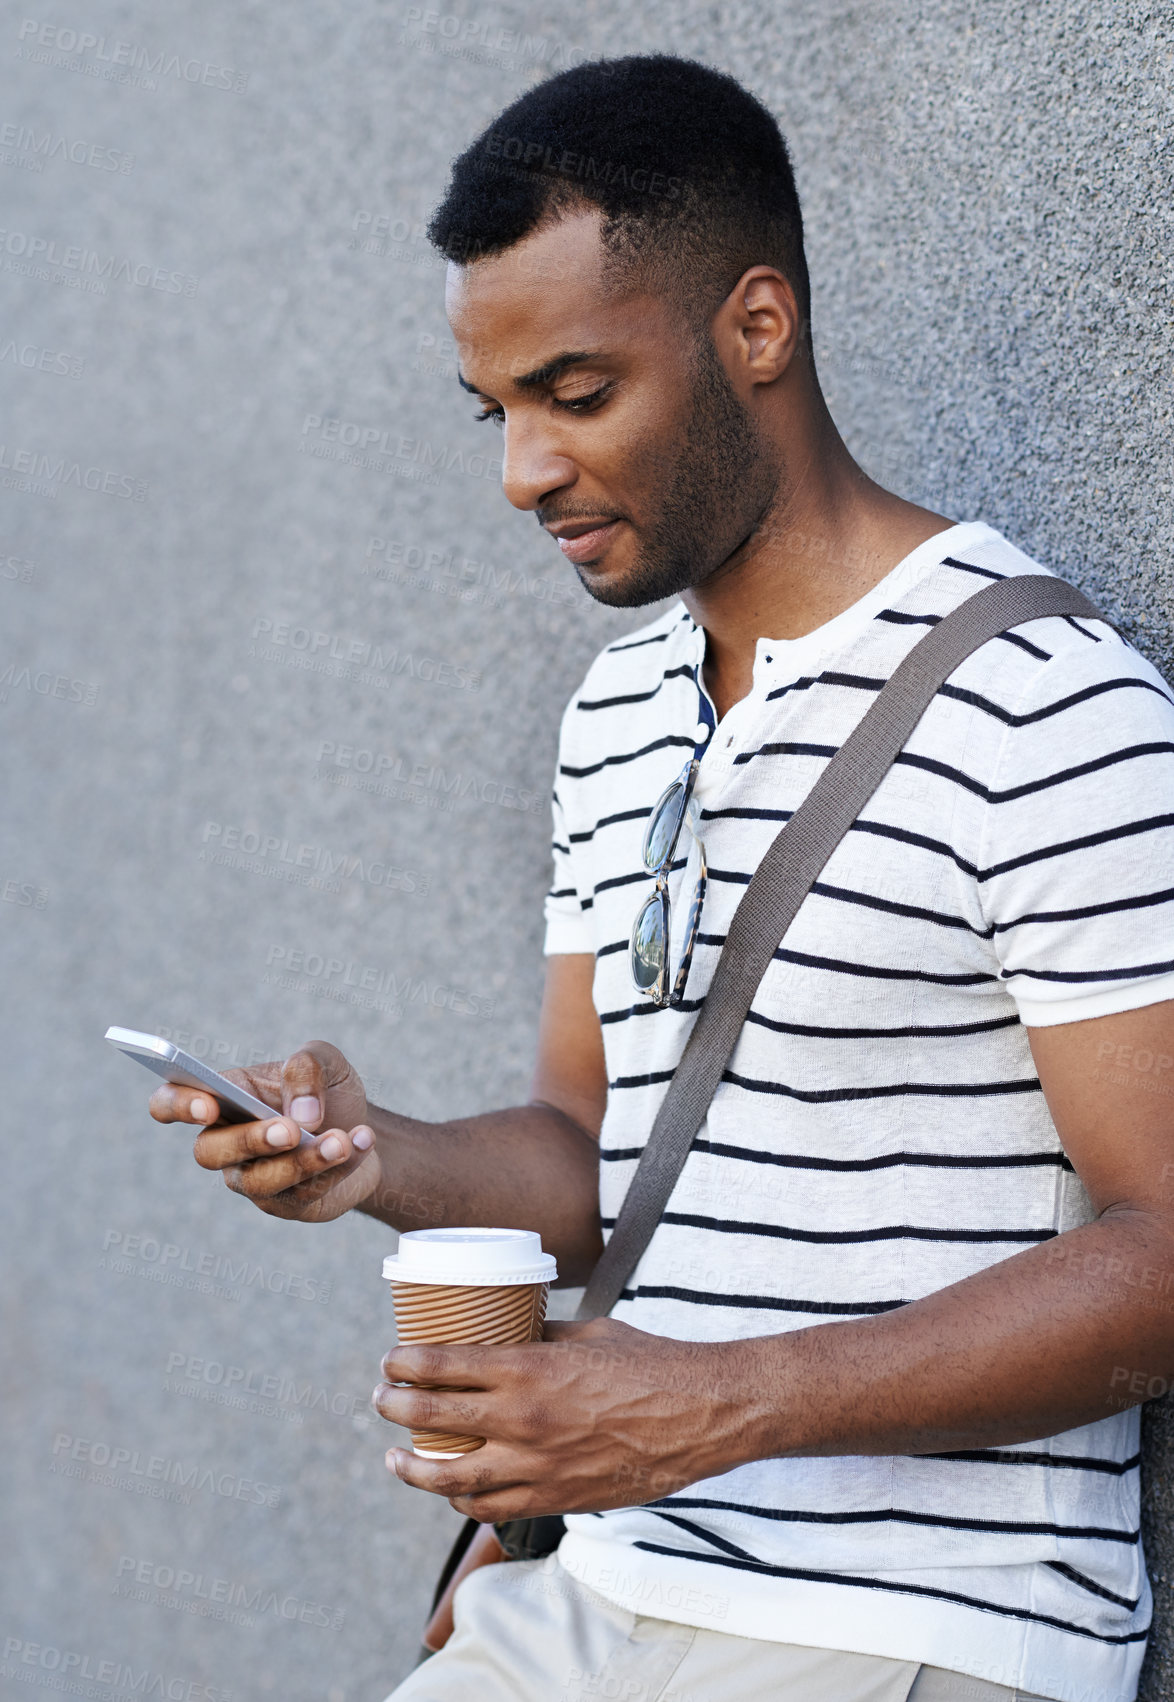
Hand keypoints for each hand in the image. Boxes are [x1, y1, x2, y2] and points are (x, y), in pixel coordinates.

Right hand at [148, 1039, 380, 1221]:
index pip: (170, 1102)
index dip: (177, 1105)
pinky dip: (338, 1167)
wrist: (364, 1129)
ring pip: (260, 1180)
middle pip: (210, 1152)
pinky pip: (304, 1194)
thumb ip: (307, 1068)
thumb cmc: (329, 1092)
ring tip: (341, 1140)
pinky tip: (362, 1143)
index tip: (206, 1104)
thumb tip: (302, 1112)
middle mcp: (227, 1144)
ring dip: (303, 1161)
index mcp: (224, 1097)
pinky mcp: (287, 1205)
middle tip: (291, 1130)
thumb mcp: (325, 1061)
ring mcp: (253, 1179)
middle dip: (250, 1140)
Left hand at [371, 1318, 753, 1521]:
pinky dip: (463, 1498)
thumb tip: (509, 1334)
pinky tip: (454, 1487)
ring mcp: (536, 1468)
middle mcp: (522, 1421)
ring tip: (396, 1459)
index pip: (439, 1366)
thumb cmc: (649, 1363)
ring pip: (449, 1480)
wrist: (700, 1415)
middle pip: (431, 1420)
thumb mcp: (587, 1334)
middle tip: (382, 1399)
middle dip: (394, 1409)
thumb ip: (540, 1338)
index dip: (403, 1363)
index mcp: (527, 1370)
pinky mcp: (554, 1500)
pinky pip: (490, 1507)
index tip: (390, 1361)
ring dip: (413, 1469)